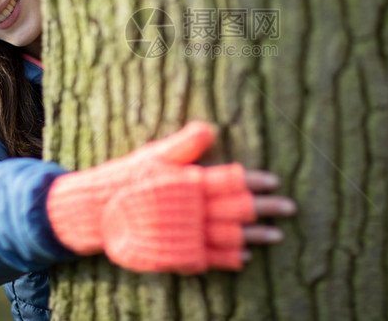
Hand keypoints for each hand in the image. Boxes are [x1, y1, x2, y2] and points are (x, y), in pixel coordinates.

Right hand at [46, 122, 296, 273]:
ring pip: (230, 236)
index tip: (275, 181)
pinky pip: (210, 258)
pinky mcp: (176, 254)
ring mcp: (185, 234)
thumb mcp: (154, 153)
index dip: (255, 181)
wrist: (96, 211)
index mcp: (189, 181)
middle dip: (267, 208)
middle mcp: (191, 209)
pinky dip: (230, 259)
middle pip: (238, 209)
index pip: (231, 180)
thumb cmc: (127, 177)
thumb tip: (210, 127)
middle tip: (291, 207)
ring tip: (278, 235)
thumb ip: (185, 143)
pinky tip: (246, 257)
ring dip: (256, 236)